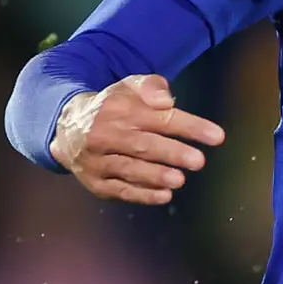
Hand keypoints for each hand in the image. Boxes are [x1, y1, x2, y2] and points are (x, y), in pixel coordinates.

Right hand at [52, 72, 224, 206]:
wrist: (66, 128)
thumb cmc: (111, 108)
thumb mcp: (127, 87)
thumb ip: (151, 87)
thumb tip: (166, 101)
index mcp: (120, 109)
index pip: (159, 117)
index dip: (189, 127)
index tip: (216, 137)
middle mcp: (106, 133)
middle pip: (143, 144)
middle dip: (172, 153)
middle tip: (198, 161)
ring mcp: (98, 160)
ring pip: (129, 168)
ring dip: (155, 175)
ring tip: (180, 180)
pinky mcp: (95, 182)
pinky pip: (120, 190)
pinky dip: (142, 195)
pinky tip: (164, 196)